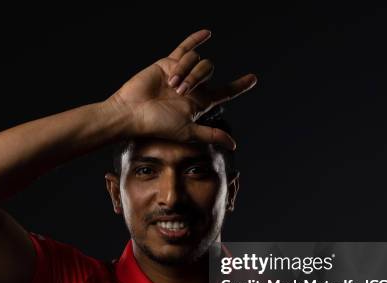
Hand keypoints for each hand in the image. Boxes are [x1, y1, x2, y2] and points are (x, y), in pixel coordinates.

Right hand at [107, 29, 256, 149]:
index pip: (225, 92)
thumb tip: (233, 145)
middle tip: (179, 92)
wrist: (133, 112)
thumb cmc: (157, 125)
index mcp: (199, 102)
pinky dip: (196, 39)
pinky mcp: (169, 63)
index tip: (253, 79)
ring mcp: (181, 73)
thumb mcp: (188, 132)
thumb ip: (211, 135)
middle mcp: (193, 86)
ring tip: (170, 84)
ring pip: (196, 59)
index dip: (239, 85)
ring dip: (185, 71)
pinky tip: (208, 33)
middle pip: (209, 70)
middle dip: (197, 78)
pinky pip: (186, 47)